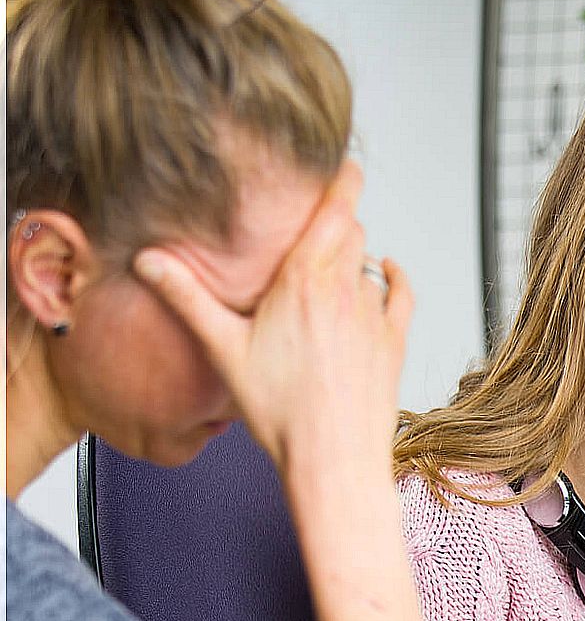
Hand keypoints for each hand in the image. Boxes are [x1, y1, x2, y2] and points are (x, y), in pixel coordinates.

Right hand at [131, 161, 410, 485]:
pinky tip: (387, 270)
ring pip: (370, 262)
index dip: (341, 181)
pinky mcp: (395, 340)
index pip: (332, 212)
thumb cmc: (281, 411)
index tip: (344, 162)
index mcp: (304, 282)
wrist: (334, 457)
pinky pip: (400, 292)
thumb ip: (187, 298)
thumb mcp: (224, 349)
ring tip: (335, 254)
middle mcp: (345, 290)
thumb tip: (148, 261)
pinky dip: (394, 276)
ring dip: (355, 253)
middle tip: (320, 215)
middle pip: (349, 233)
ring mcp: (375, 314)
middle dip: (336, 221)